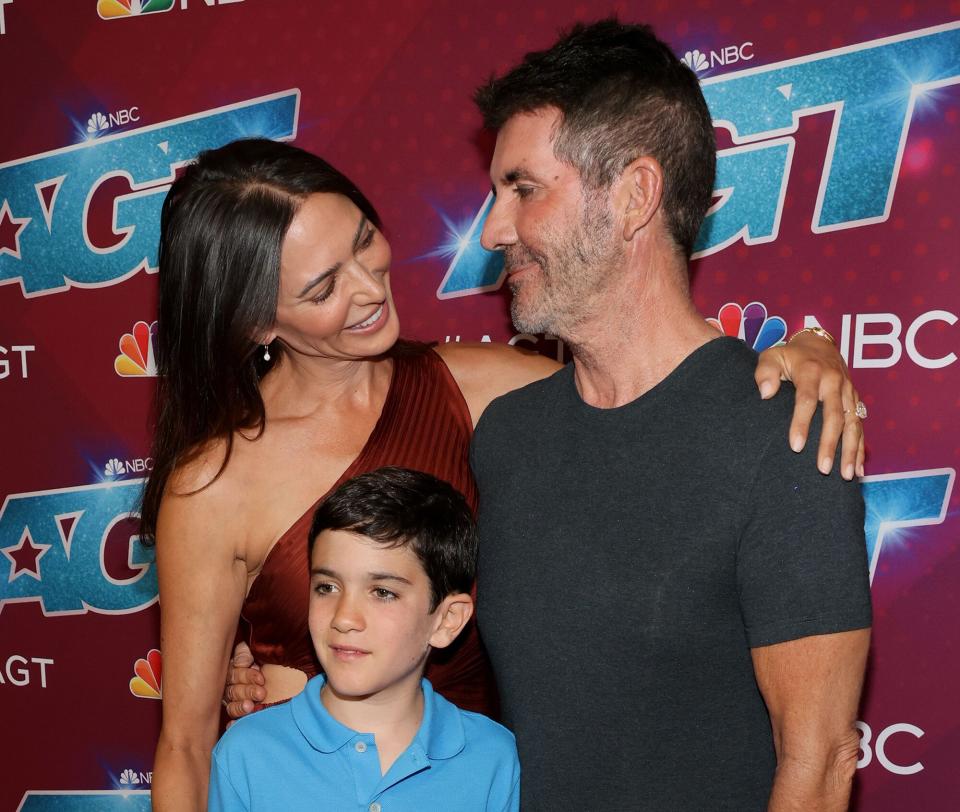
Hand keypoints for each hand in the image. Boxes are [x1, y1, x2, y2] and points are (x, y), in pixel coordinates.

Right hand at [223, 641, 264, 719]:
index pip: (235, 675)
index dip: (247, 676)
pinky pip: (232, 721)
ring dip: (240, 707)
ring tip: (250, 707)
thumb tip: (242, 657)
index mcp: (233, 672)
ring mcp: (234, 703)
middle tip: (261, 693)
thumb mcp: (255, 654)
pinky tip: (233, 725)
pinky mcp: (239, 716)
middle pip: (234, 691)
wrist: (280, 678)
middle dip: (248, 691)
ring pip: (232, 706)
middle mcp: (231, 688)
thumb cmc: (265, 663)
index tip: (261, 678)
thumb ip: (245, 653)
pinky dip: (232, 723)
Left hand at [755, 332, 864, 479]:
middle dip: (829, 444)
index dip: (801, 423)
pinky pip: (861, 426)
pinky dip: (860, 448)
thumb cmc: (790, 356)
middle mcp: (834, 382)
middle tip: (823, 469)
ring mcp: (848, 392)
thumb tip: (765, 393)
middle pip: (834, 416)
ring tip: (845, 475)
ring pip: (853, 424)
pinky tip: (857, 469)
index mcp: (812, 372)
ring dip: (850, 451)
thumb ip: (765, 372)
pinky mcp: (856, 401)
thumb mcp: (772, 356)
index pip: (806, 400)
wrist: (819, 346)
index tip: (795, 446)